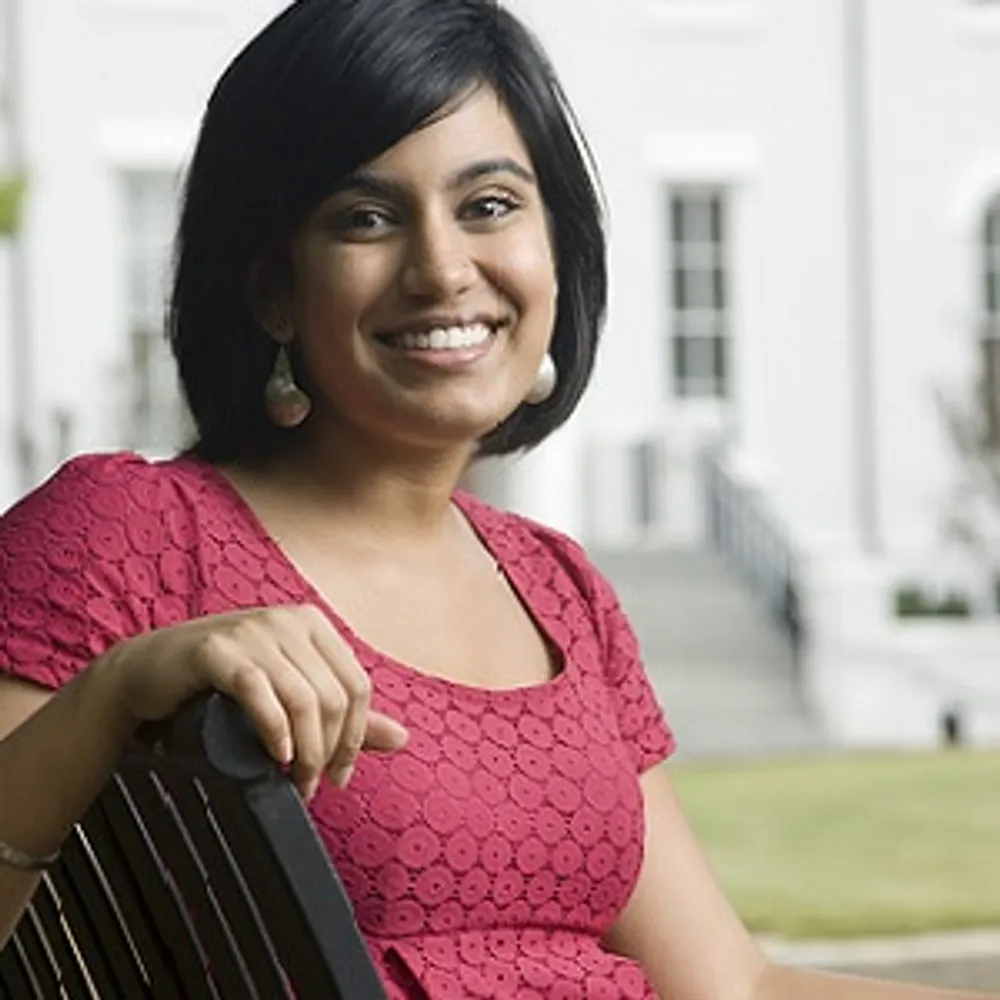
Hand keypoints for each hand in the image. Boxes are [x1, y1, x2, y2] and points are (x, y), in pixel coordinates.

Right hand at [102, 605, 407, 799]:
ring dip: (305, 752)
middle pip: (334, 697)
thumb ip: (344, 713)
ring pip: (303, 699)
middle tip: (311, 787)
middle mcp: (288, 620)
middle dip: (329, 752)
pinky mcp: (216, 648)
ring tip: (293, 781)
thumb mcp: (289, 691)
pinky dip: (273, 729)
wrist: (147, 672)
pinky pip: (258, 690)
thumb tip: (404, 738)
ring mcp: (253, 630)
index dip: (357, 738)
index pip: (358, 685)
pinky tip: (274, 755)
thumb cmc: (223, 685)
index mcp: (314, 624)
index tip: (340, 777)